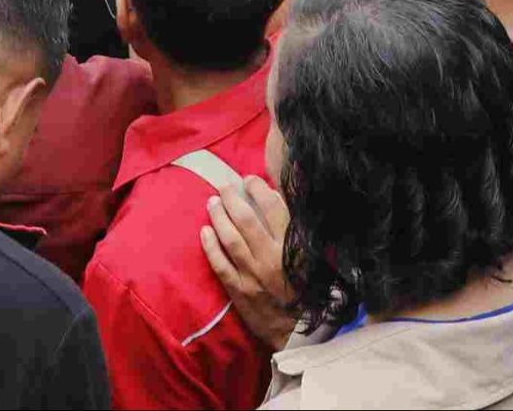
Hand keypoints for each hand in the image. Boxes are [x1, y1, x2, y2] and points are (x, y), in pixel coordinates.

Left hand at [200, 174, 293, 349]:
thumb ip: (293, 229)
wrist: (297, 331)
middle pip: (247, 220)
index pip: (273, 208)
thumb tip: (275, 197)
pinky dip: (210, 247)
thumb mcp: (308, 257)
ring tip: (212, 202)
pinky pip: (220, 265)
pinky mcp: (239, 291)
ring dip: (219, 217)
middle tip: (224, 187)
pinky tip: (204, 231)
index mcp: (292, 248)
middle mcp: (271, 259)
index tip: (249, 179)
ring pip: (231, 239)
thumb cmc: (304, 289)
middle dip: (232, 198)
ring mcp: (253, 276)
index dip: (258, 189)